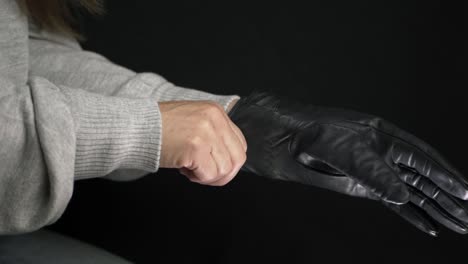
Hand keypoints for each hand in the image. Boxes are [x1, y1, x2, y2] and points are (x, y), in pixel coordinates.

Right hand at [159, 100, 246, 185]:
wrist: (135, 127)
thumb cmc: (159, 127)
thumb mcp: (193, 120)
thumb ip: (213, 134)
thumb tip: (227, 159)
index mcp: (216, 111)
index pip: (240, 144)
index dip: (229, 161)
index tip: (213, 166)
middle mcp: (215, 119)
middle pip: (237, 159)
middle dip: (222, 174)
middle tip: (204, 174)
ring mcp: (206, 132)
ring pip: (224, 169)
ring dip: (207, 175)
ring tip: (189, 167)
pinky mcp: (196, 147)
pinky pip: (208, 174)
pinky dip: (197, 178)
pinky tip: (183, 168)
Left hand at [228, 90, 467, 235]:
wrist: (278, 135)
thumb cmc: (305, 133)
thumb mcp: (339, 150)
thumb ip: (372, 172)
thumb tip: (403, 197)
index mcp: (381, 135)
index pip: (422, 158)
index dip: (445, 176)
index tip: (467, 194)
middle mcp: (380, 151)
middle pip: (421, 177)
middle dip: (447, 197)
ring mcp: (370, 168)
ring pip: (409, 190)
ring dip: (433, 208)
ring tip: (457, 224)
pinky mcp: (357, 182)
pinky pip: (388, 200)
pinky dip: (407, 214)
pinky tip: (424, 225)